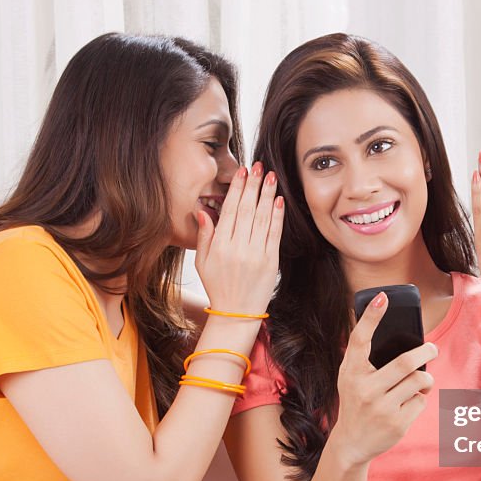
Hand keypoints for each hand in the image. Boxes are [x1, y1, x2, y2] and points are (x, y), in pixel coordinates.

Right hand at [195, 161, 283, 314]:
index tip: (242, 173)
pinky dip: (277, 216)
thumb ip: (204, 235)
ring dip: (267, 195)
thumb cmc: (218, 287)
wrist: (236, 314)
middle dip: (253, 185)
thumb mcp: (202, 262)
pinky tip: (278, 200)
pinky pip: (274, 234)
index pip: (229, 210)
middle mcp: (237, 248)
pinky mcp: (270, 262)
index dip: (237, 189)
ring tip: (271, 177)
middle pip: (247, 210)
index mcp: (219, 246)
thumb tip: (203, 210)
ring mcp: (255, 255)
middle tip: (259, 166)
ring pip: (262, 218)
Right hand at [330, 292, 437, 466]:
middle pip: (404, 362)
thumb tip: (382, 323)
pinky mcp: (397, 424)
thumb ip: (361, 355)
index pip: (360, 339)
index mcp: (351, 372)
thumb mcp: (349, 377)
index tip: (383, 297)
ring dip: (425, 377)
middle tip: (433, 347)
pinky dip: (420, 397)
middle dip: (425, 350)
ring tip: (421, 379)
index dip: (371, 317)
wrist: (351, 443)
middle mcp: (364, 389)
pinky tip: (408, 402)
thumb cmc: (354, 401)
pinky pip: (421, 400)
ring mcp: (381, 408)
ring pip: (418, 380)